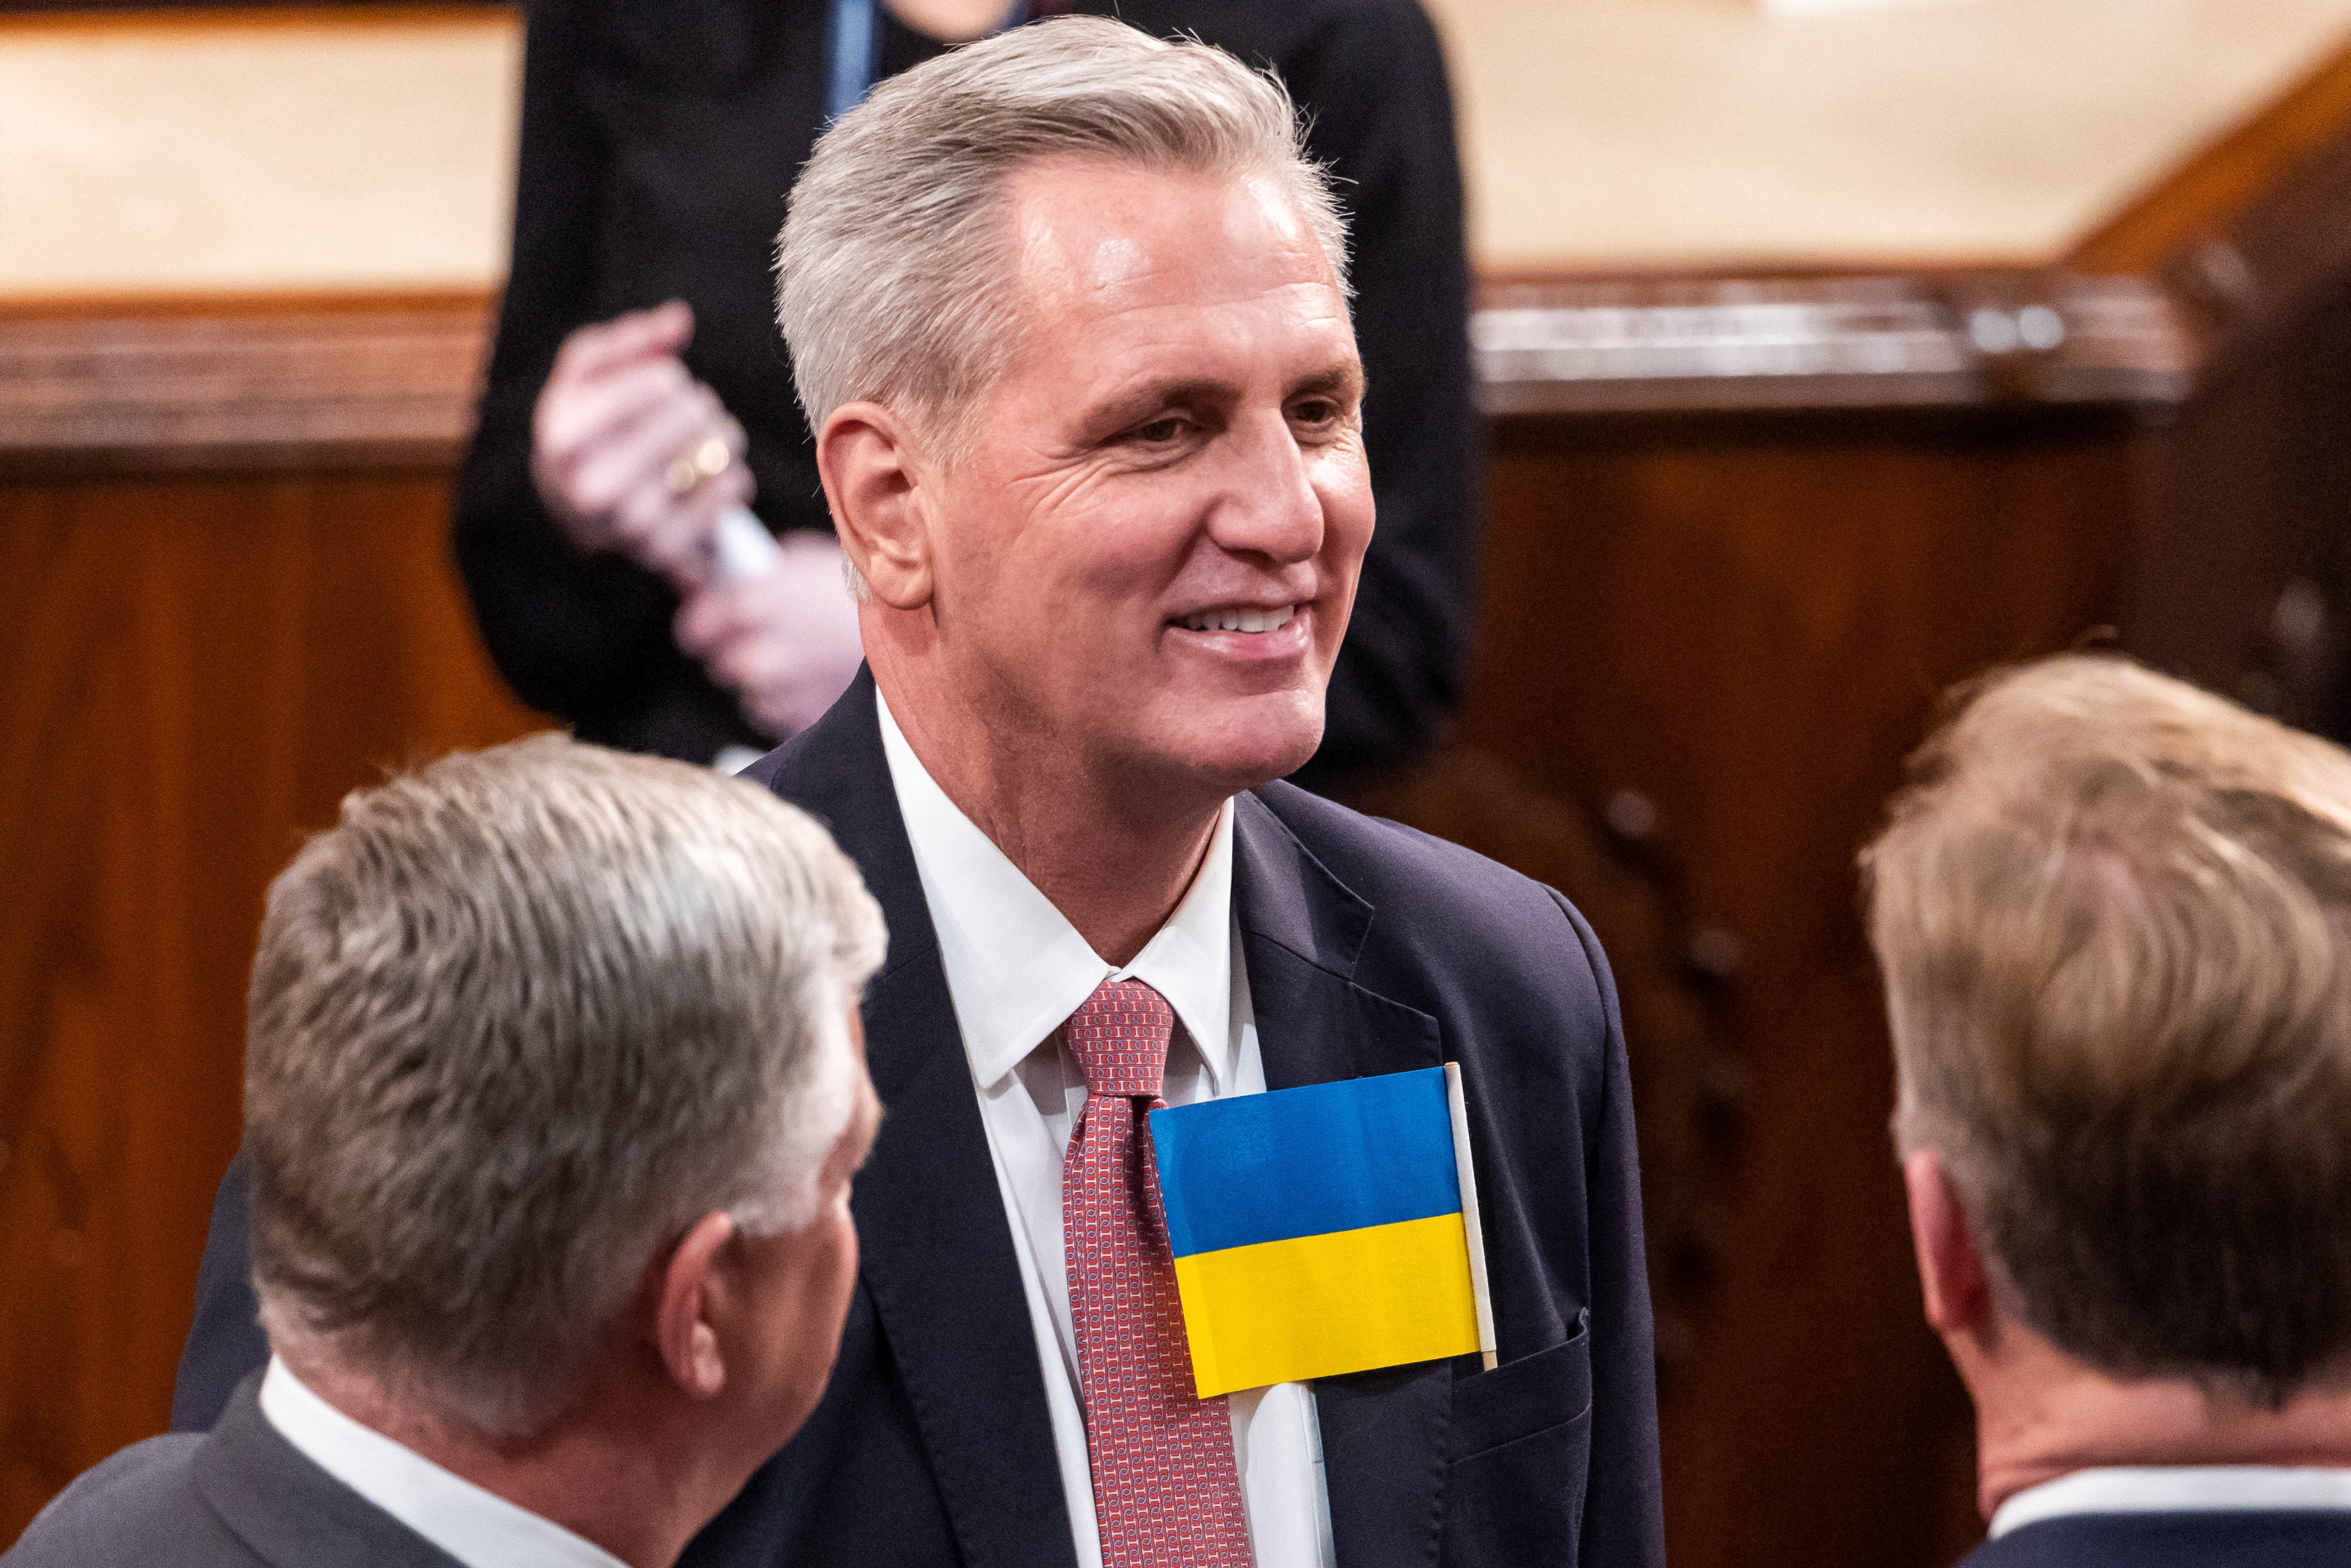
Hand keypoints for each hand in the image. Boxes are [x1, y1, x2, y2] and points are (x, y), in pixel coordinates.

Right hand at [529, 301, 751, 589]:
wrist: (574, 506)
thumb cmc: (585, 424)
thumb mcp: (586, 373)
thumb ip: (630, 339)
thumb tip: (680, 318)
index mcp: (566, 440)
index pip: (658, 385)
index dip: (669, 378)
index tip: (661, 385)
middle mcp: (595, 489)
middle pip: (690, 416)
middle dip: (697, 405)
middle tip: (688, 411)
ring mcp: (632, 525)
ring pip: (716, 452)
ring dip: (721, 435)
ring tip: (703, 436)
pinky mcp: (668, 550)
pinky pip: (731, 490)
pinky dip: (732, 473)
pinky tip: (713, 471)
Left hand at [675, 532, 865, 738]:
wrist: (919, 630)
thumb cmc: (869, 588)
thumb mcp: (810, 559)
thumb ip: (765, 576)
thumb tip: (737, 582)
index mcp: (751, 604)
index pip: (695, 627)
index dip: (702, 626)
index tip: (707, 627)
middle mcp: (757, 654)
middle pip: (721, 665)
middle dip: (737, 653)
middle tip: (766, 640)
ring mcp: (781, 693)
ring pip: (750, 694)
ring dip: (767, 681)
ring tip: (801, 661)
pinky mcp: (805, 719)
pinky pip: (782, 715)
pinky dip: (793, 703)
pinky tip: (817, 681)